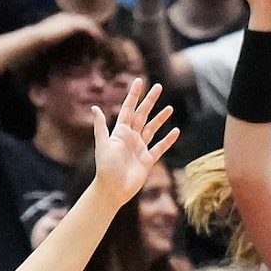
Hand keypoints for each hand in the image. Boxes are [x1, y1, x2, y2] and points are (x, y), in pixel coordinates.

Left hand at [91, 79, 179, 204]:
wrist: (113, 189)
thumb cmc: (106, 167)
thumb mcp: (103, 144)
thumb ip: (101, 126)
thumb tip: (95, 107)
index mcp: (120, 132)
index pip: (128, 109)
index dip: (134, 95)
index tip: (139, 81)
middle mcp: (131, 137)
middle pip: (142, 115)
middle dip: (150, 101)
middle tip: (159, 86)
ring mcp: (140, 148)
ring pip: (152, 129)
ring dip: (160, 118)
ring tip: (169, 107)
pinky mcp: (147, 160)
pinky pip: (159, 148)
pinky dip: (167, 140)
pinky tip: (175, 131)